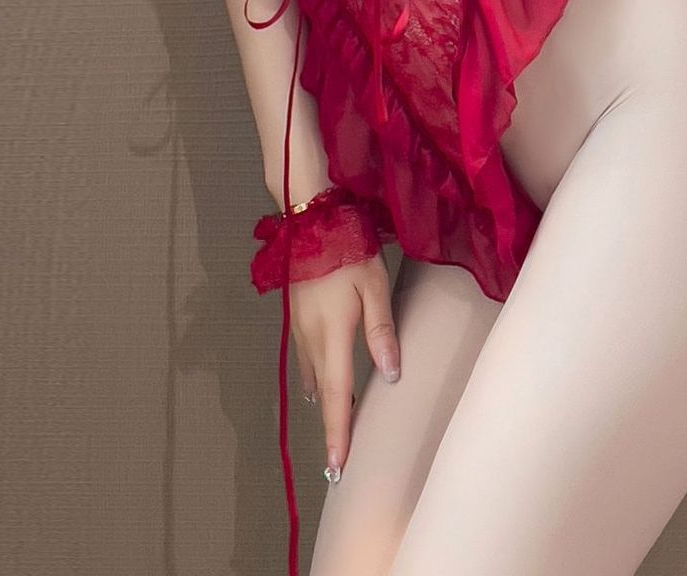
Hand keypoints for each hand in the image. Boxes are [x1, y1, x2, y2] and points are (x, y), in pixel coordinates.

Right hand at [291, 253, 400, 481]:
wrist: (307, 218)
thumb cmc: (346, 248)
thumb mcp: (373, 283)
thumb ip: (381, 329)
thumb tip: (391, 373)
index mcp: (332, 335)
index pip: (338, 396)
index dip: (338, 433)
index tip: (337, 468)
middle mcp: (310, 339)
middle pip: (323, 393)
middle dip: (332, 424)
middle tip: (342, 456)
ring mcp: (299, 328)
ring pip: (313, 377)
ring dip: (327, 401)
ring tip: (342, 422)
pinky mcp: (296, 317)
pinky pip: (307, 359)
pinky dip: (319, 378)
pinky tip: (328, 381)